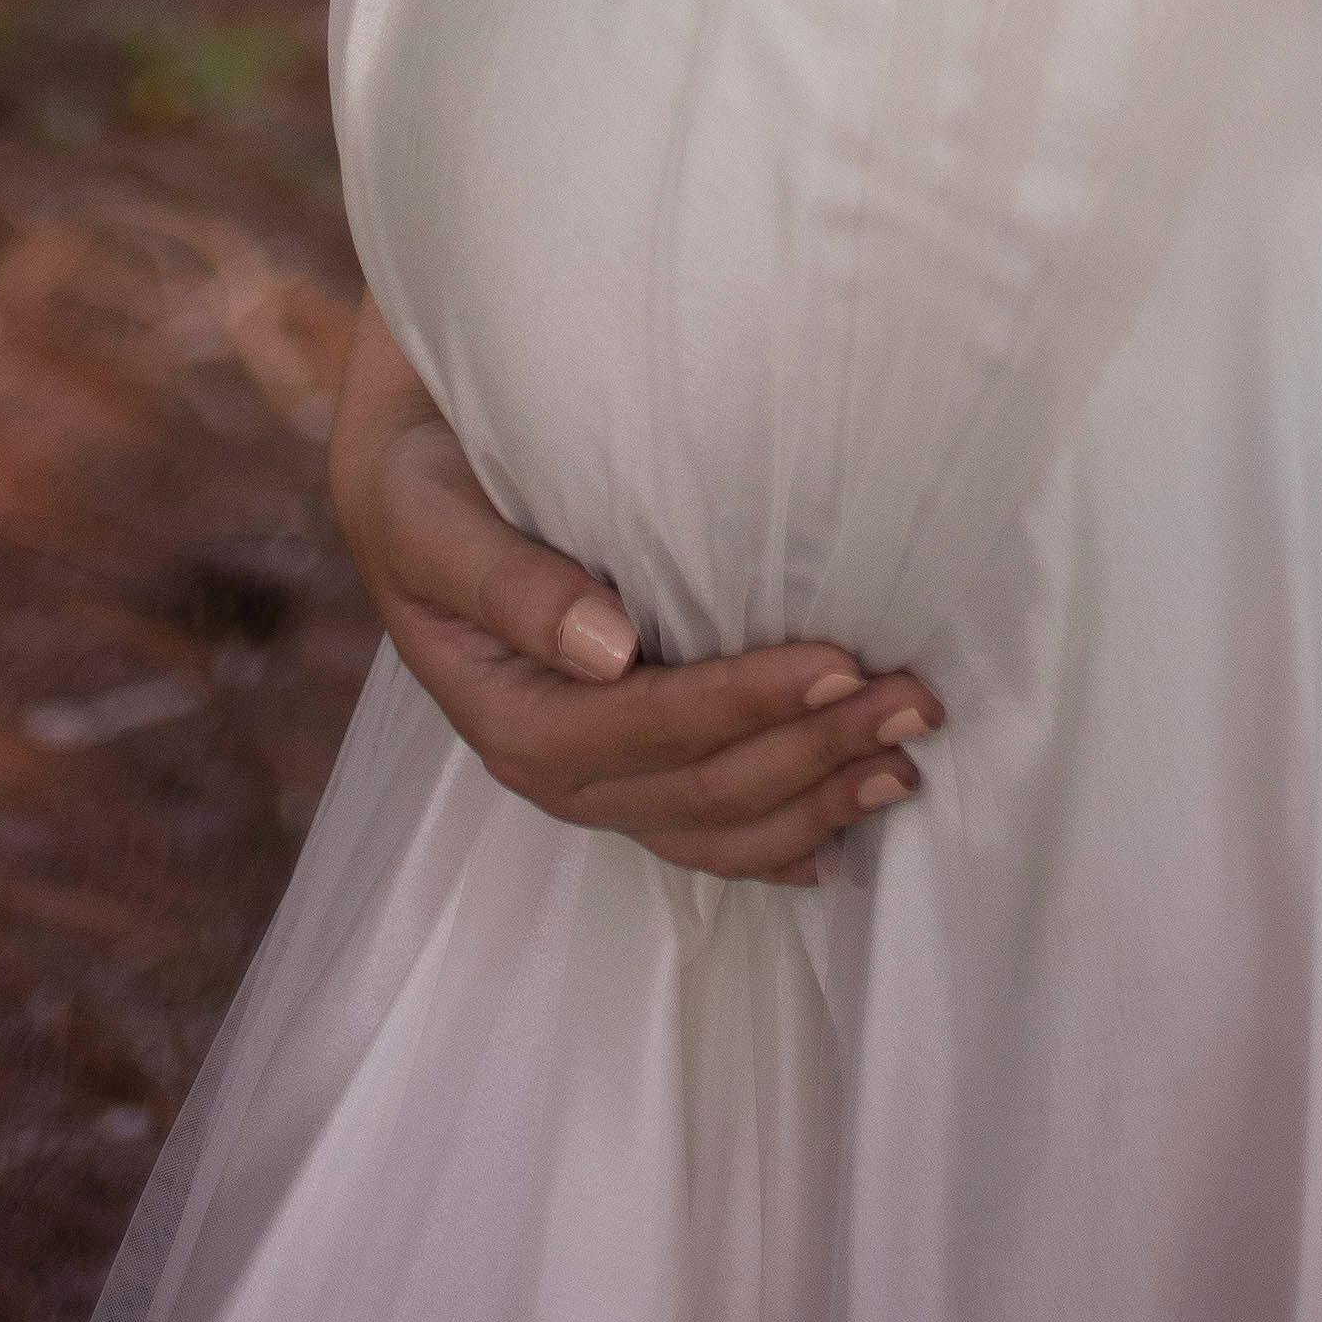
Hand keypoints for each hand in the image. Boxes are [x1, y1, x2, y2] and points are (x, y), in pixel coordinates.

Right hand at [326, 301, 938, 887]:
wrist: (406, 483)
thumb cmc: (424, 484)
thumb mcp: (432, 517)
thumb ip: (508, 583)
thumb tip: (606, 648)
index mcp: (510, 716)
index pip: (648, 728)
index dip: (746, 703)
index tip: (841, 665)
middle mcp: (555, 769)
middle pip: (700, 788)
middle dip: (814, 752)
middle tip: (915, 704)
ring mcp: (594, 780)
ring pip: (717, 822)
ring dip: (818, 798)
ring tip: (907, 764)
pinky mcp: (623, 767)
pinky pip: (705, 828)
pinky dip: (778, 837)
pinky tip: (841, 836)